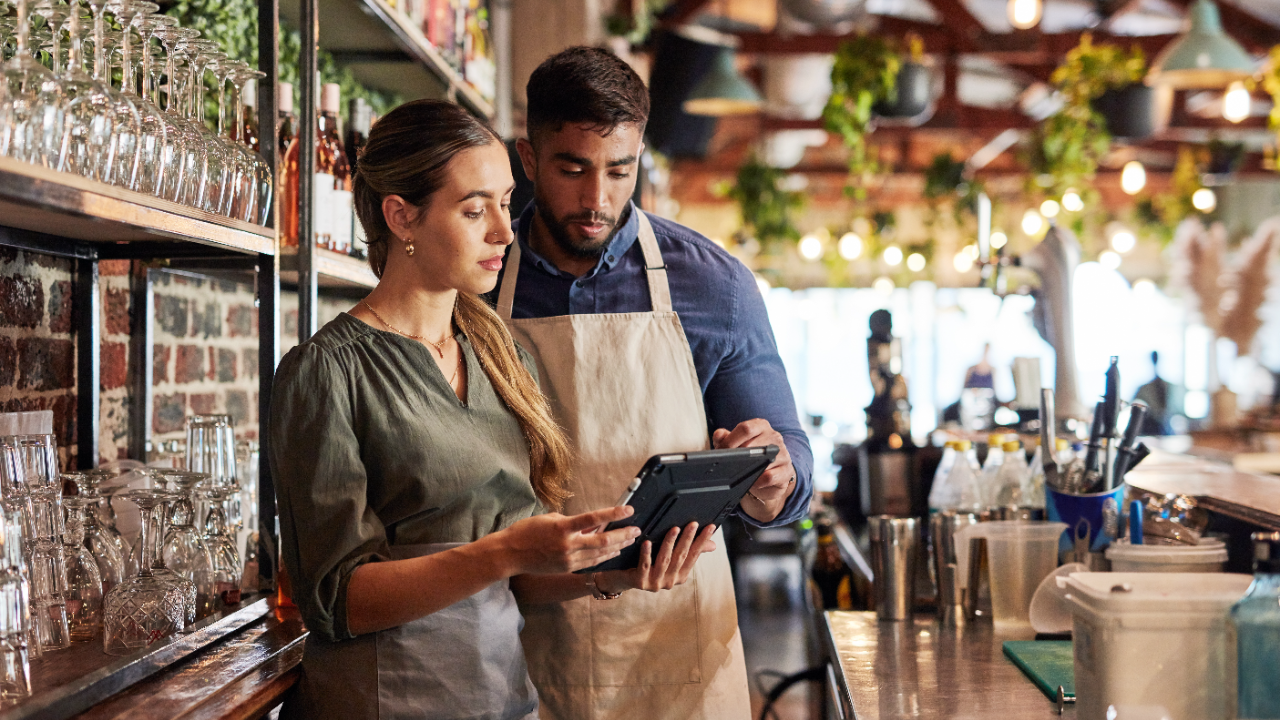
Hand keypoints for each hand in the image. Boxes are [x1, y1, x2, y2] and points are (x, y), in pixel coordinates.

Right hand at [496, 506, 639, 575]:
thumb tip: (592, 523)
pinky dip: (604, 556)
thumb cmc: (527, 531)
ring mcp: (568, 559)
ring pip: (600, 554)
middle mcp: (568, 545)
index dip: (614, 514)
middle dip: (623, 535)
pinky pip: (591, 561)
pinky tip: (614, 551)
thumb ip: (572, 522)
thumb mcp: (550, 519)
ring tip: (630, 539)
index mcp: (563, 528)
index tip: (629, 509)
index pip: (594, 519)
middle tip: (637, 529)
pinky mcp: (567, 568)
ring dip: (618, 546)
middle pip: (603, 541)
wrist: (510, 554)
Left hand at [599, 522, 717, 593]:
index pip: (694, 555)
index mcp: (680, 575)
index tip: (710, 527)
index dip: (702, 541)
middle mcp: (670, 581)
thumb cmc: (649, 565)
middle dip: (688, 539)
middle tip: (693, 524)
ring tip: (674, 529)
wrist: (622, 578)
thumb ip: (690, 552)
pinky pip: (644, 566)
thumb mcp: (670, 559)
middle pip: (681, 557)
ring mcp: (655, 583)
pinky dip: (646, 554)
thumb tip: (713, 545)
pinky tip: (647, 542)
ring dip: (670, 544)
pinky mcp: (640, 582)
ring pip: (665, 560)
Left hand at [713, 419, 795, 521]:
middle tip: (728, 465)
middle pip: (753, 444)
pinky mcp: (786, 471)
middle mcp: (774, 437)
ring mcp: (783, 453)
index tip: (721, 451)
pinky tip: (753, 482)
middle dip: (737, 457)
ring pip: (763, 460)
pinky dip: (758, 481)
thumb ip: (725, 438)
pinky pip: (770, 477)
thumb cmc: (752, 457)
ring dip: (749, 469)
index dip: (731, 441)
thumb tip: (718, 434)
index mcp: (761, 426)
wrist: (771, 476)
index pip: (746, 428)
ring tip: (742, 474)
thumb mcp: (736, 446)